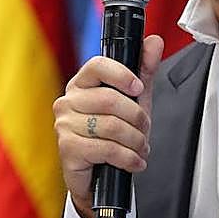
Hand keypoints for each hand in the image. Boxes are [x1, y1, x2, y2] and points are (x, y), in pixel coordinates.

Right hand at [53, 35, 163, 217]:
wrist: (100, 176)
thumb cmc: (113, 136)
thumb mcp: (134, 102)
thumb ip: (143, 71)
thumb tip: (154, 41)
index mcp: (82, 84)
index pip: (97, 65)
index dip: (121, 74)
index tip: (139, 88)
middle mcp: (68, 101)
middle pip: (109, 99)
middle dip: (137, 118)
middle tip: (145, 130)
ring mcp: (65, 125)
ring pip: (110, 126)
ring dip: (135, 141)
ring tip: (140, 149)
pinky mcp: (67, 148)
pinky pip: (105, 148)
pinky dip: (127, 157)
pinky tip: (133, 162)